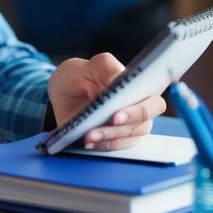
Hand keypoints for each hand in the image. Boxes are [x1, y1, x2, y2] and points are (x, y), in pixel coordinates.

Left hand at [47, 53, 166, 149]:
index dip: (146, 104)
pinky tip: (88, 141)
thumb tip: (119, 78)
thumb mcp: (86, 66)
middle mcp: (137, 105)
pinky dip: (103, 145)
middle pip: (147, 117)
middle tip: (111, 120)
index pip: (155, 94)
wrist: (57, 97)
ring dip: (111, 136)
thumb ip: (105, 66)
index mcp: (135, 84)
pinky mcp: (116, 138)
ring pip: (132, 134)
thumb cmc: (76, 78)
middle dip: (130, 120)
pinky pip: (117, 146)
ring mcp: (128, 124)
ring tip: (89, 134)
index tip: (123, 110)